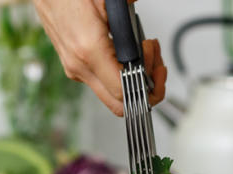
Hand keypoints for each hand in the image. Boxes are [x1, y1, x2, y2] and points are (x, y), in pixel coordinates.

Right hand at [34, 0, 166, 115]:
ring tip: (146, 51)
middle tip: (156, 66)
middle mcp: (80, 66)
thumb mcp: (106, 1)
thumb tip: (143, 17)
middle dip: (145, 90)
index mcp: (89, 51)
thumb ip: (129, 15)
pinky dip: (122, 71)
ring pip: (113, 93)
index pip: (123, 92)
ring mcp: (76, 69)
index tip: (156, 70)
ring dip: (135, 78)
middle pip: (119, 104)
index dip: (147, 87)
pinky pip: (105, 81)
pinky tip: (131, 52)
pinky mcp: (75, 66)